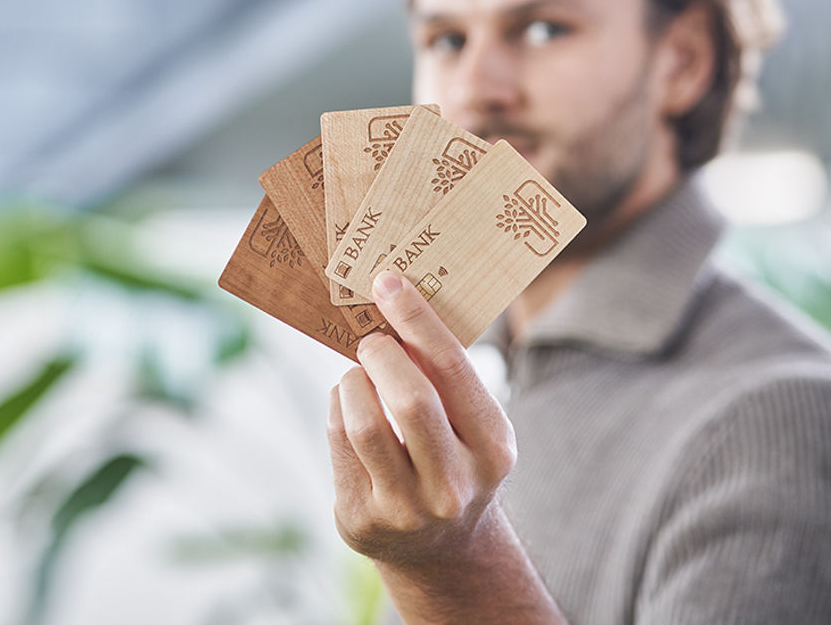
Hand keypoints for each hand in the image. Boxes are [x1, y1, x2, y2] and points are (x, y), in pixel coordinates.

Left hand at [328, 269, 516, 565]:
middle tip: (371, 339)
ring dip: (353, 381)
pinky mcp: (362, 520)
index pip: (453, 369)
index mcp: (493, 448)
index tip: (389, 282)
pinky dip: (339, 407)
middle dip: (381, 354)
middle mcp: (454, 485)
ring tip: (360, 374)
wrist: (442, 547)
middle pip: (409, 399)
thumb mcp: (471, 424)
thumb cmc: (454, 457)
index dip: (417, 319)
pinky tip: (351, 405)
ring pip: (363, 422)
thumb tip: (396, 299)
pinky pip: (338, 441)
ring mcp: (406, 510)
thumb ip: (444, 375)